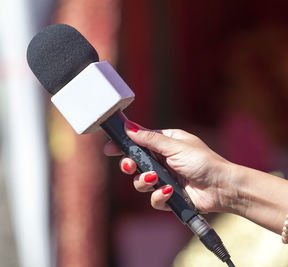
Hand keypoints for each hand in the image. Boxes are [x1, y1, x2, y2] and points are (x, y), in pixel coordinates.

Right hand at [103, 121, 234, 212]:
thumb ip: (150, 139)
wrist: (222, 187)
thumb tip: (129, 127)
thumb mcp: (175, 146)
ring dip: (145, 182)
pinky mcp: (168, 196)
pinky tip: (169, 192)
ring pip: (140, 182)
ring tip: (157, 180)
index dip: (122, 145)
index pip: (137, 142)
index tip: (110, 148)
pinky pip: (153, 198)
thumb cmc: (203, 161)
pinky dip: (158, 196)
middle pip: (134, 163)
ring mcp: (164, 179)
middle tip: (131, 166)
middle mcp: (162, 161)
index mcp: (164, 144)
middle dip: (130, 166)